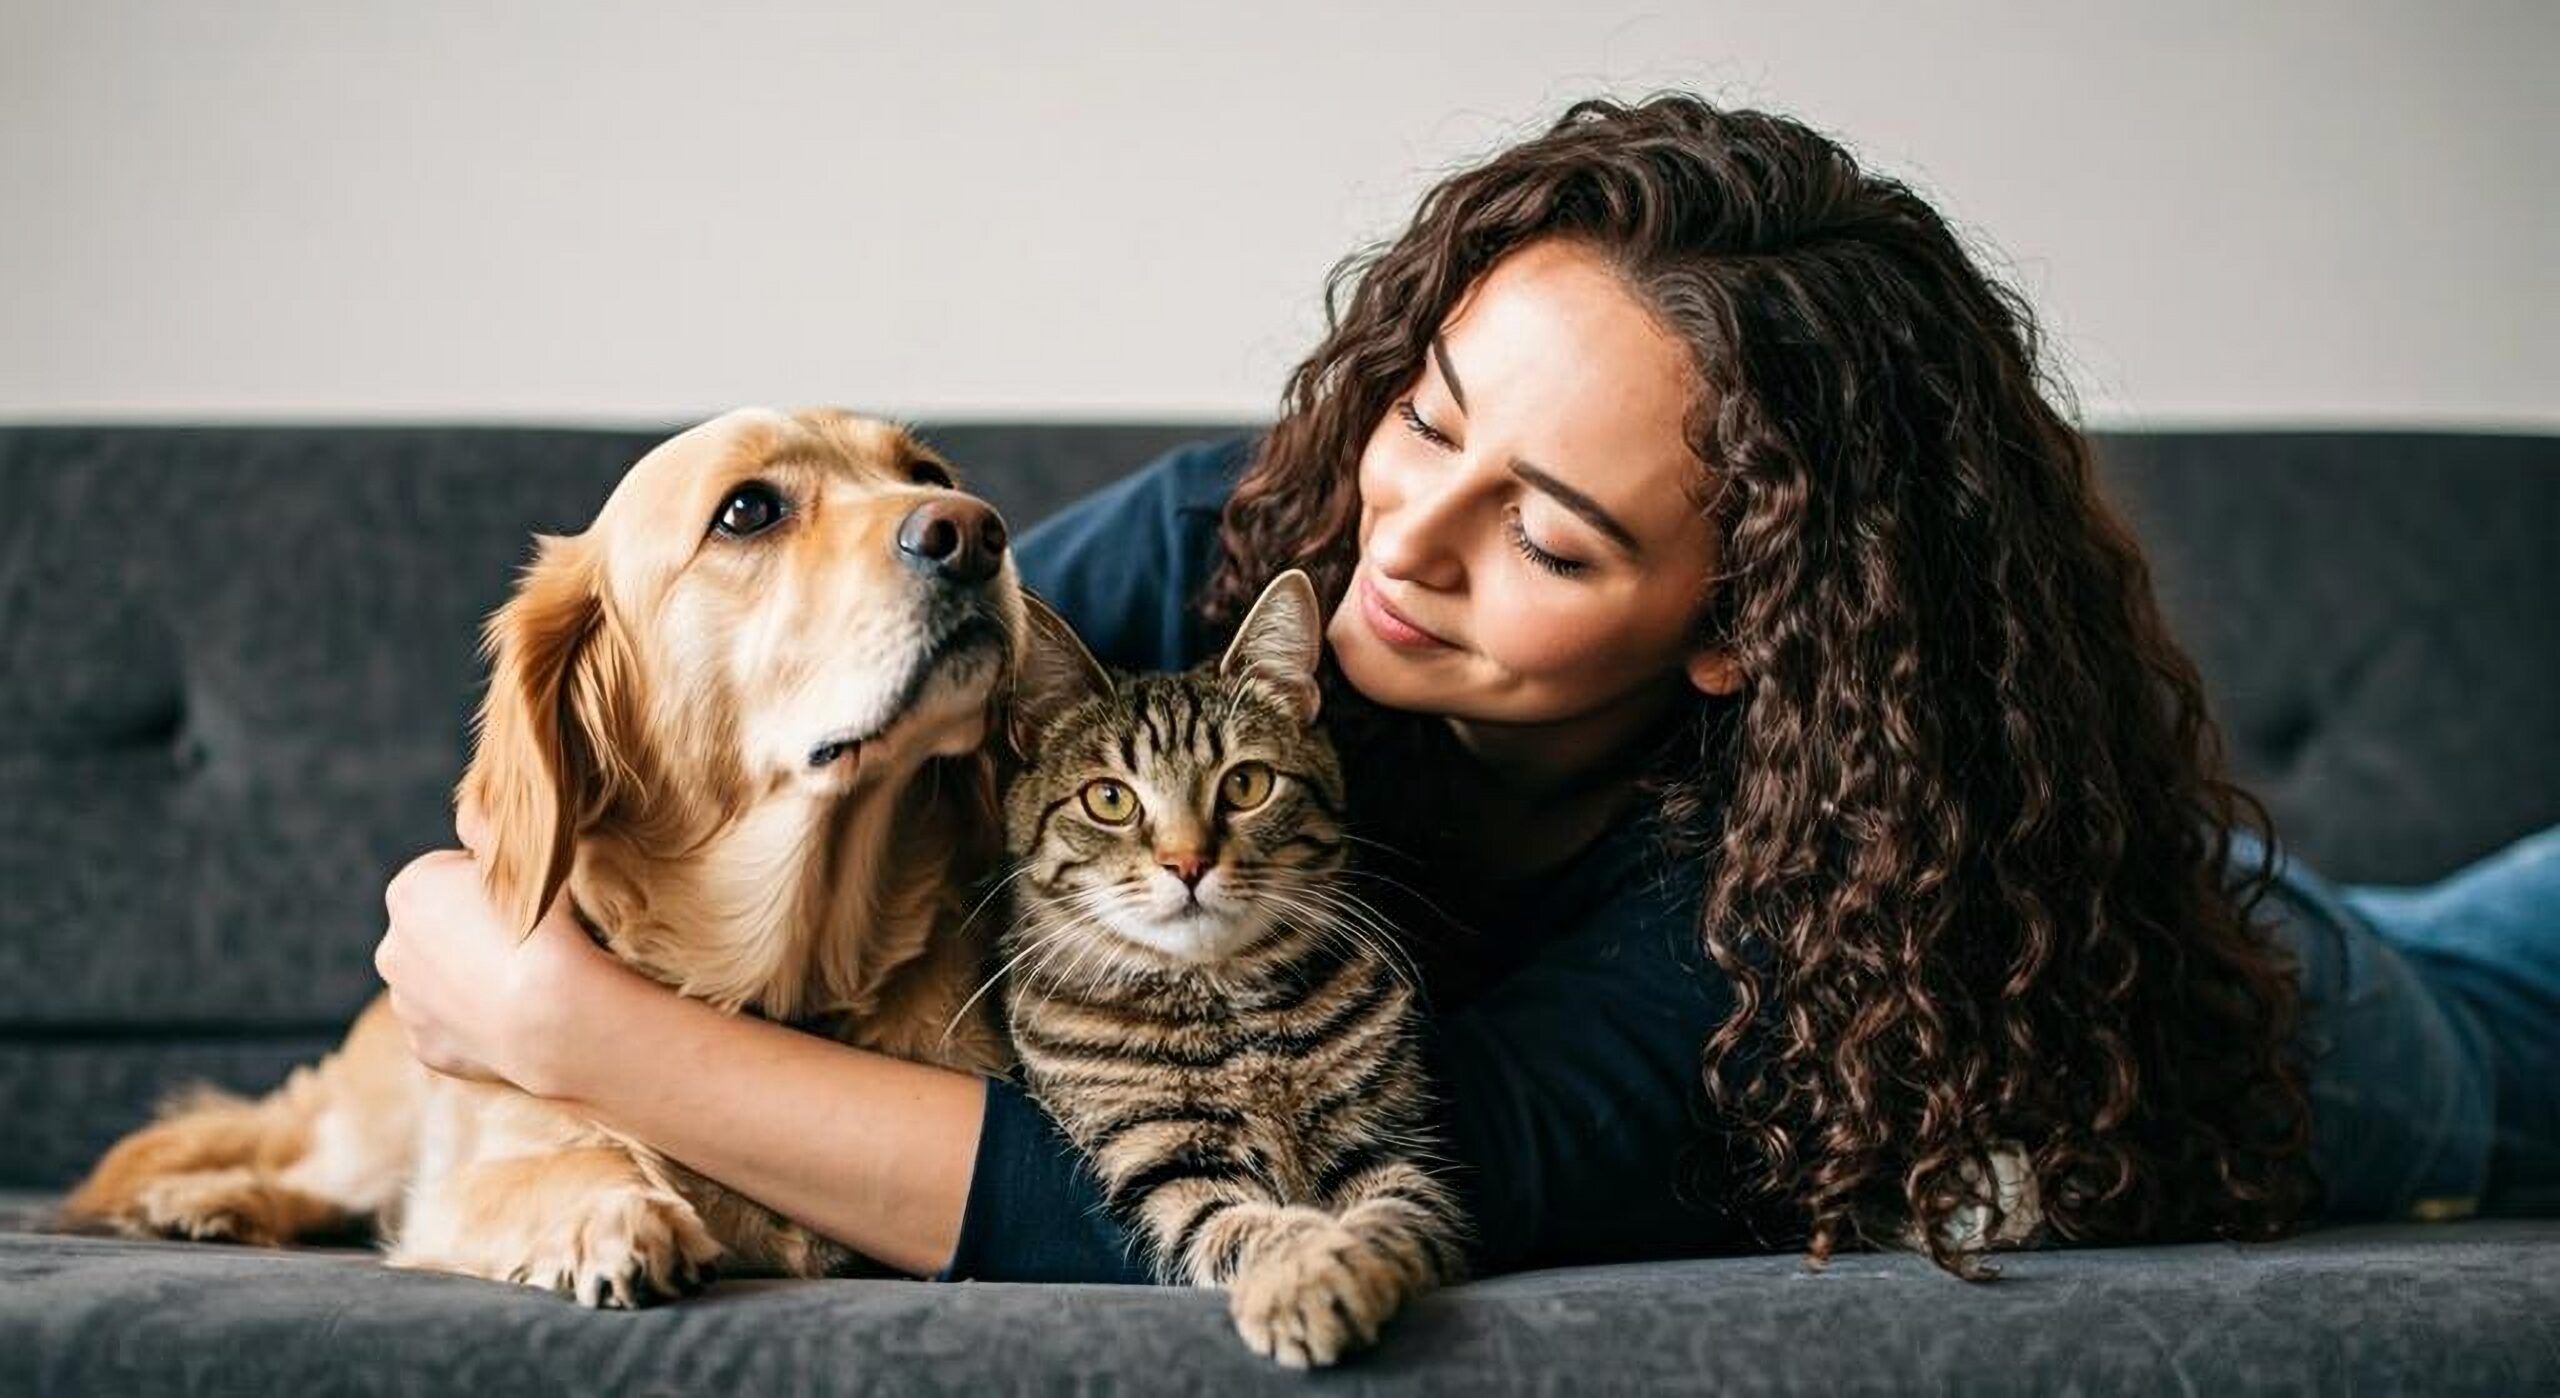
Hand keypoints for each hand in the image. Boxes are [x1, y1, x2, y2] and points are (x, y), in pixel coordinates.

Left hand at [373, 801, 597, 1091]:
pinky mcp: (427, 1049)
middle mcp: (392, 948)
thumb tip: (470, 809)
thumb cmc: (550, 929)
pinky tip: (513, 1018)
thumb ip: (489, 826)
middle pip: (438, 932)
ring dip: (471, 981)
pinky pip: (452, 1029)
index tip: (527, 904)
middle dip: (470, 935)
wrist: (558, 1015)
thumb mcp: (526, 856)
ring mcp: (407, 1005)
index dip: (493, 889)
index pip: (451, 878)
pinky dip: (477, 1025)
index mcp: (409, 891)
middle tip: (526, 944)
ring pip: (442, 983)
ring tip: (523, 985)